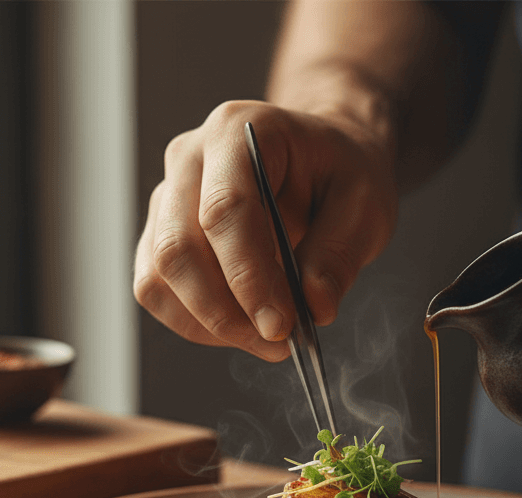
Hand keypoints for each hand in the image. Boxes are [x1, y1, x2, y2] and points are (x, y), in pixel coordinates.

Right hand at [133, 100, 398, 360]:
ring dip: (207, 323)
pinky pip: (156, 289)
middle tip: (276, 342)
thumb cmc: (338, 171)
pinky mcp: (159, 233)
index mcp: (239, 131)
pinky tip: (239, 327)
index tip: (281, 325)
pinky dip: (194, 322)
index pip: (226, 210)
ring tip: (263, 339)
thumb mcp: (365, 202)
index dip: (249, 276)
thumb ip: (339, 253)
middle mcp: (189, 157)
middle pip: (178, 247)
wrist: (318, 159)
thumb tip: (314, 306)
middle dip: (225, 311)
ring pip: (159, 275)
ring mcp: (166, 196)